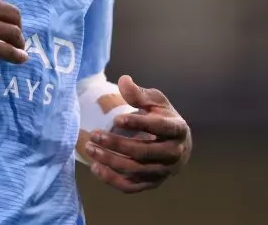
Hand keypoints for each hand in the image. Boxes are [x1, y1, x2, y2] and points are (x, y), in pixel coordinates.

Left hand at [84, 75, 191, 192]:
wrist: (176, 143)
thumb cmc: (163, 117)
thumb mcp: (155, 101)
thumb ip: (139, 94)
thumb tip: (123, 81)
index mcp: (178, 129)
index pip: (159, 127)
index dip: (138, 123)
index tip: (116, 118)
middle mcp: (174, 154)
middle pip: (143, 152)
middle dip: (116, 144)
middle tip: (94, 134)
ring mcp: (164, 171)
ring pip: (135, 170)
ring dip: (110, 161)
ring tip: (90, 148)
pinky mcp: (152, 183)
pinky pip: (131, 187)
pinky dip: (111, 179)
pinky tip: (95, 167)